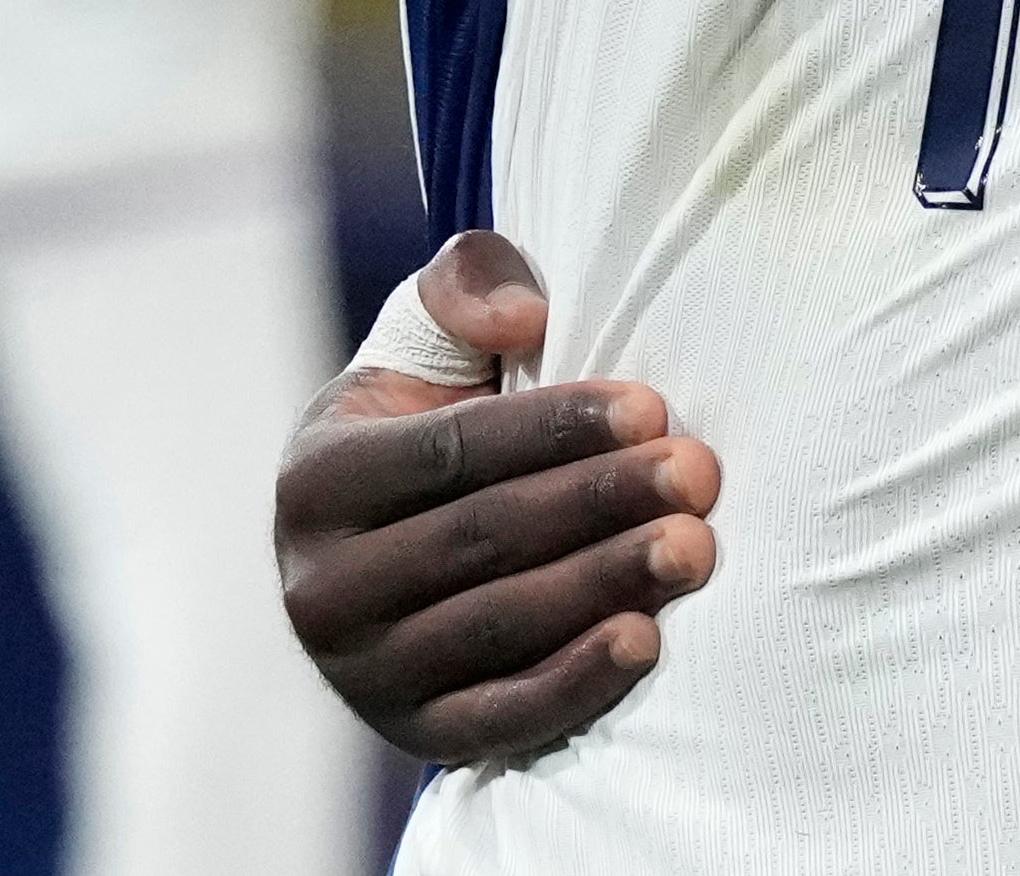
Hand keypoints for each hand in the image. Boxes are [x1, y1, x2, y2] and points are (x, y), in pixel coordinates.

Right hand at [275, 232, 723, 765]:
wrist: (398, 549)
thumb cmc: (433, 422)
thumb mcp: (426, 342)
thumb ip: (463, 285)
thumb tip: (522, 314)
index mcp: (319, 479)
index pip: (451, 452)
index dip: (555, 429)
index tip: (653, 410)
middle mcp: (321, 586)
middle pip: (481, 539)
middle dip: (599, 502)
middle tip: (700, 475)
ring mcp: (361, 672)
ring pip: (496, 625)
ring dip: (604, 585)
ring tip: (696, 548)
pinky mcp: (412, 734)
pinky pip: (497, 718)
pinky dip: (572, 686)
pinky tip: (647, 645)